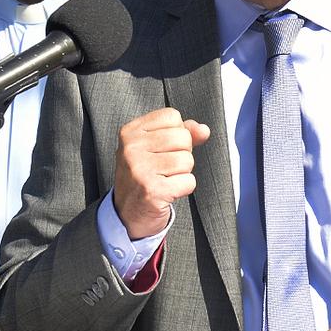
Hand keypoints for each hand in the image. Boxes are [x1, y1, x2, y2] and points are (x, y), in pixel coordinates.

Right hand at [113, 108, 210, 238]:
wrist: (126, 214)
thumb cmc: (144, 176)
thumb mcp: (156, 148)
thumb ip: (181, 133)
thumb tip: (204, 130)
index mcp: (130, 132)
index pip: (172, 116)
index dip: (176, 133)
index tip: (161, 150)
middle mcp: (131, 148)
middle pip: (182, 137)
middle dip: (182, 154)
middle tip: (165, 168)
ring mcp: (140, 169)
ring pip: (187, 160)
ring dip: (182, 173)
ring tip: (165, 179)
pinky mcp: (152, 190)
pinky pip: (189, 181)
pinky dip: (183, 188)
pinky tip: (167, 192)